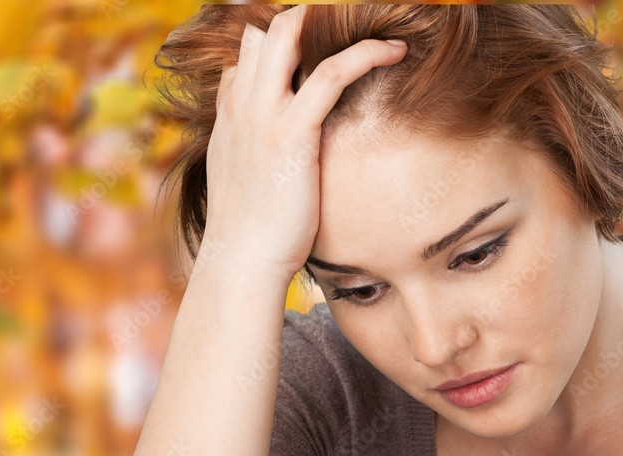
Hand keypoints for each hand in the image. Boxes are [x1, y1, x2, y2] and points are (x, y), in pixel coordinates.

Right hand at [199, 4, 407, 282]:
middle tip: (346, 25)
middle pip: (263, 30)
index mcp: (228, 116)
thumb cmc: (250, 234)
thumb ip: (252, 153)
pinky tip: (394, 51)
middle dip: (302, 18)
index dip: (280, 44)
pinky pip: (330, 73)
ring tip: (376, 27)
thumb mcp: (242, 184)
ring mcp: (262, 116)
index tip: (320, 47)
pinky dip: (366, 52)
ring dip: (331, 18)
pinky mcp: (292, 134)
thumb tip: (275, 153)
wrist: (241, 264)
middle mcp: (240, 106)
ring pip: (288, 33)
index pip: (245, 54)